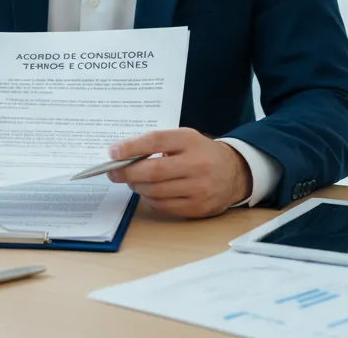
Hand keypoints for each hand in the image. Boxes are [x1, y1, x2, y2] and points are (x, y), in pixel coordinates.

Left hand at [107, 128, 251, 218]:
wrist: (234, 172)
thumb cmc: (200, 153)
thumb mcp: (184, 139)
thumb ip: (157, 144)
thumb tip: (122, 155)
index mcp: (190, 141)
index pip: (155, 141)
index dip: (130, 147)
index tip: (113, 152)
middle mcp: (196, 164)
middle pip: (152, 171)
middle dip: (127, 173)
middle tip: (113, 172)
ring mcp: (199, 188)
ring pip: (154, 191)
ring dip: (137, 187)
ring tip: (134, 181)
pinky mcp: (198, 208)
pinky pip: (163, 206)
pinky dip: (150, 199)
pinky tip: (150, 191)